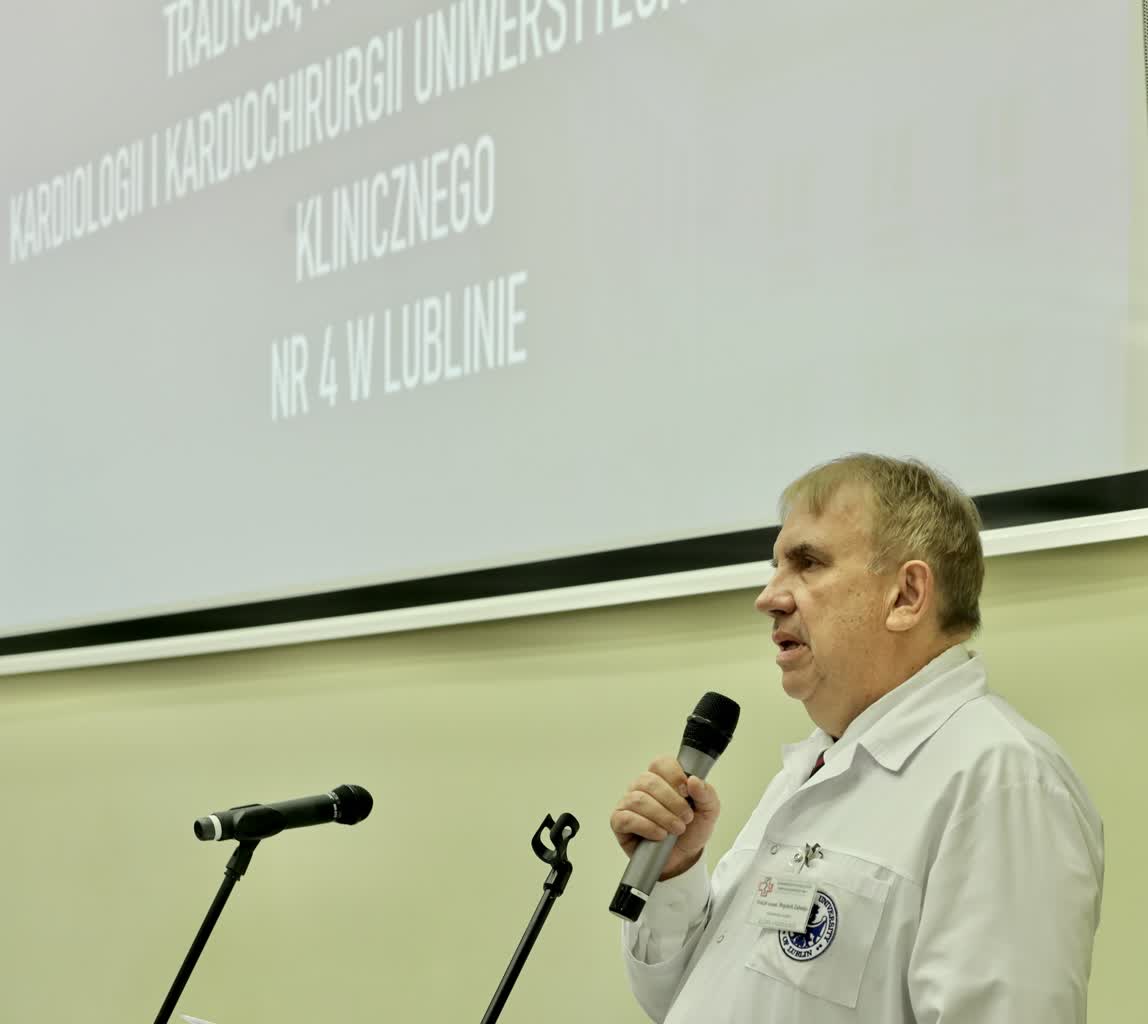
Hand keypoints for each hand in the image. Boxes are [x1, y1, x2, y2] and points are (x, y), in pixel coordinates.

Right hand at [610, 755, 721, 879]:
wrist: (683, 858)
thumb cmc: (692, 831)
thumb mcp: (708, 812)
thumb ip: (706, 794)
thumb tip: (694, 780)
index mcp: (662, 778)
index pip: (660, 763)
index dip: (674, 775)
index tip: (686, 792)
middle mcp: (642, 787)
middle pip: (649, 781)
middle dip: (672, 801)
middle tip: (686, 817)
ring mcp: (628, 803)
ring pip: (639, 799)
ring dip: (661, 816)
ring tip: (676, 829)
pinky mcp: (619, 821)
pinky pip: (626, 818)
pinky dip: (646, 827)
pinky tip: (659, 835)